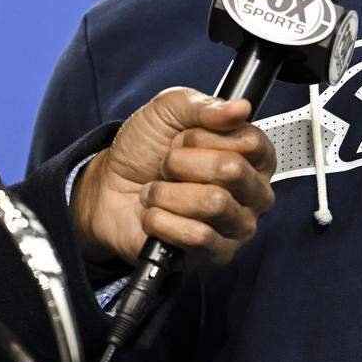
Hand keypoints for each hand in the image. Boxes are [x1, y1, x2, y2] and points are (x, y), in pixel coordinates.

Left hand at [72, 88, 274, 270]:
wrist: (108, 189)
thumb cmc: (145, 150)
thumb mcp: (169, 111)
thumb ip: (204, 106)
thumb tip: (241, 108)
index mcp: (252, 155)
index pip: (250, 142)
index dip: (205, 136)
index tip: (185, 138)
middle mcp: (254, 192)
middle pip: (232, 171)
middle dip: (182, 163)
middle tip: (166, 165)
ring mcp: (237, 227)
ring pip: (213, 204)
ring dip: (168, 193)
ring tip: (156, 192)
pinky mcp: (216, 256)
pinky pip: (197, 237)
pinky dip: (162, 221)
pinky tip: (154, 217)